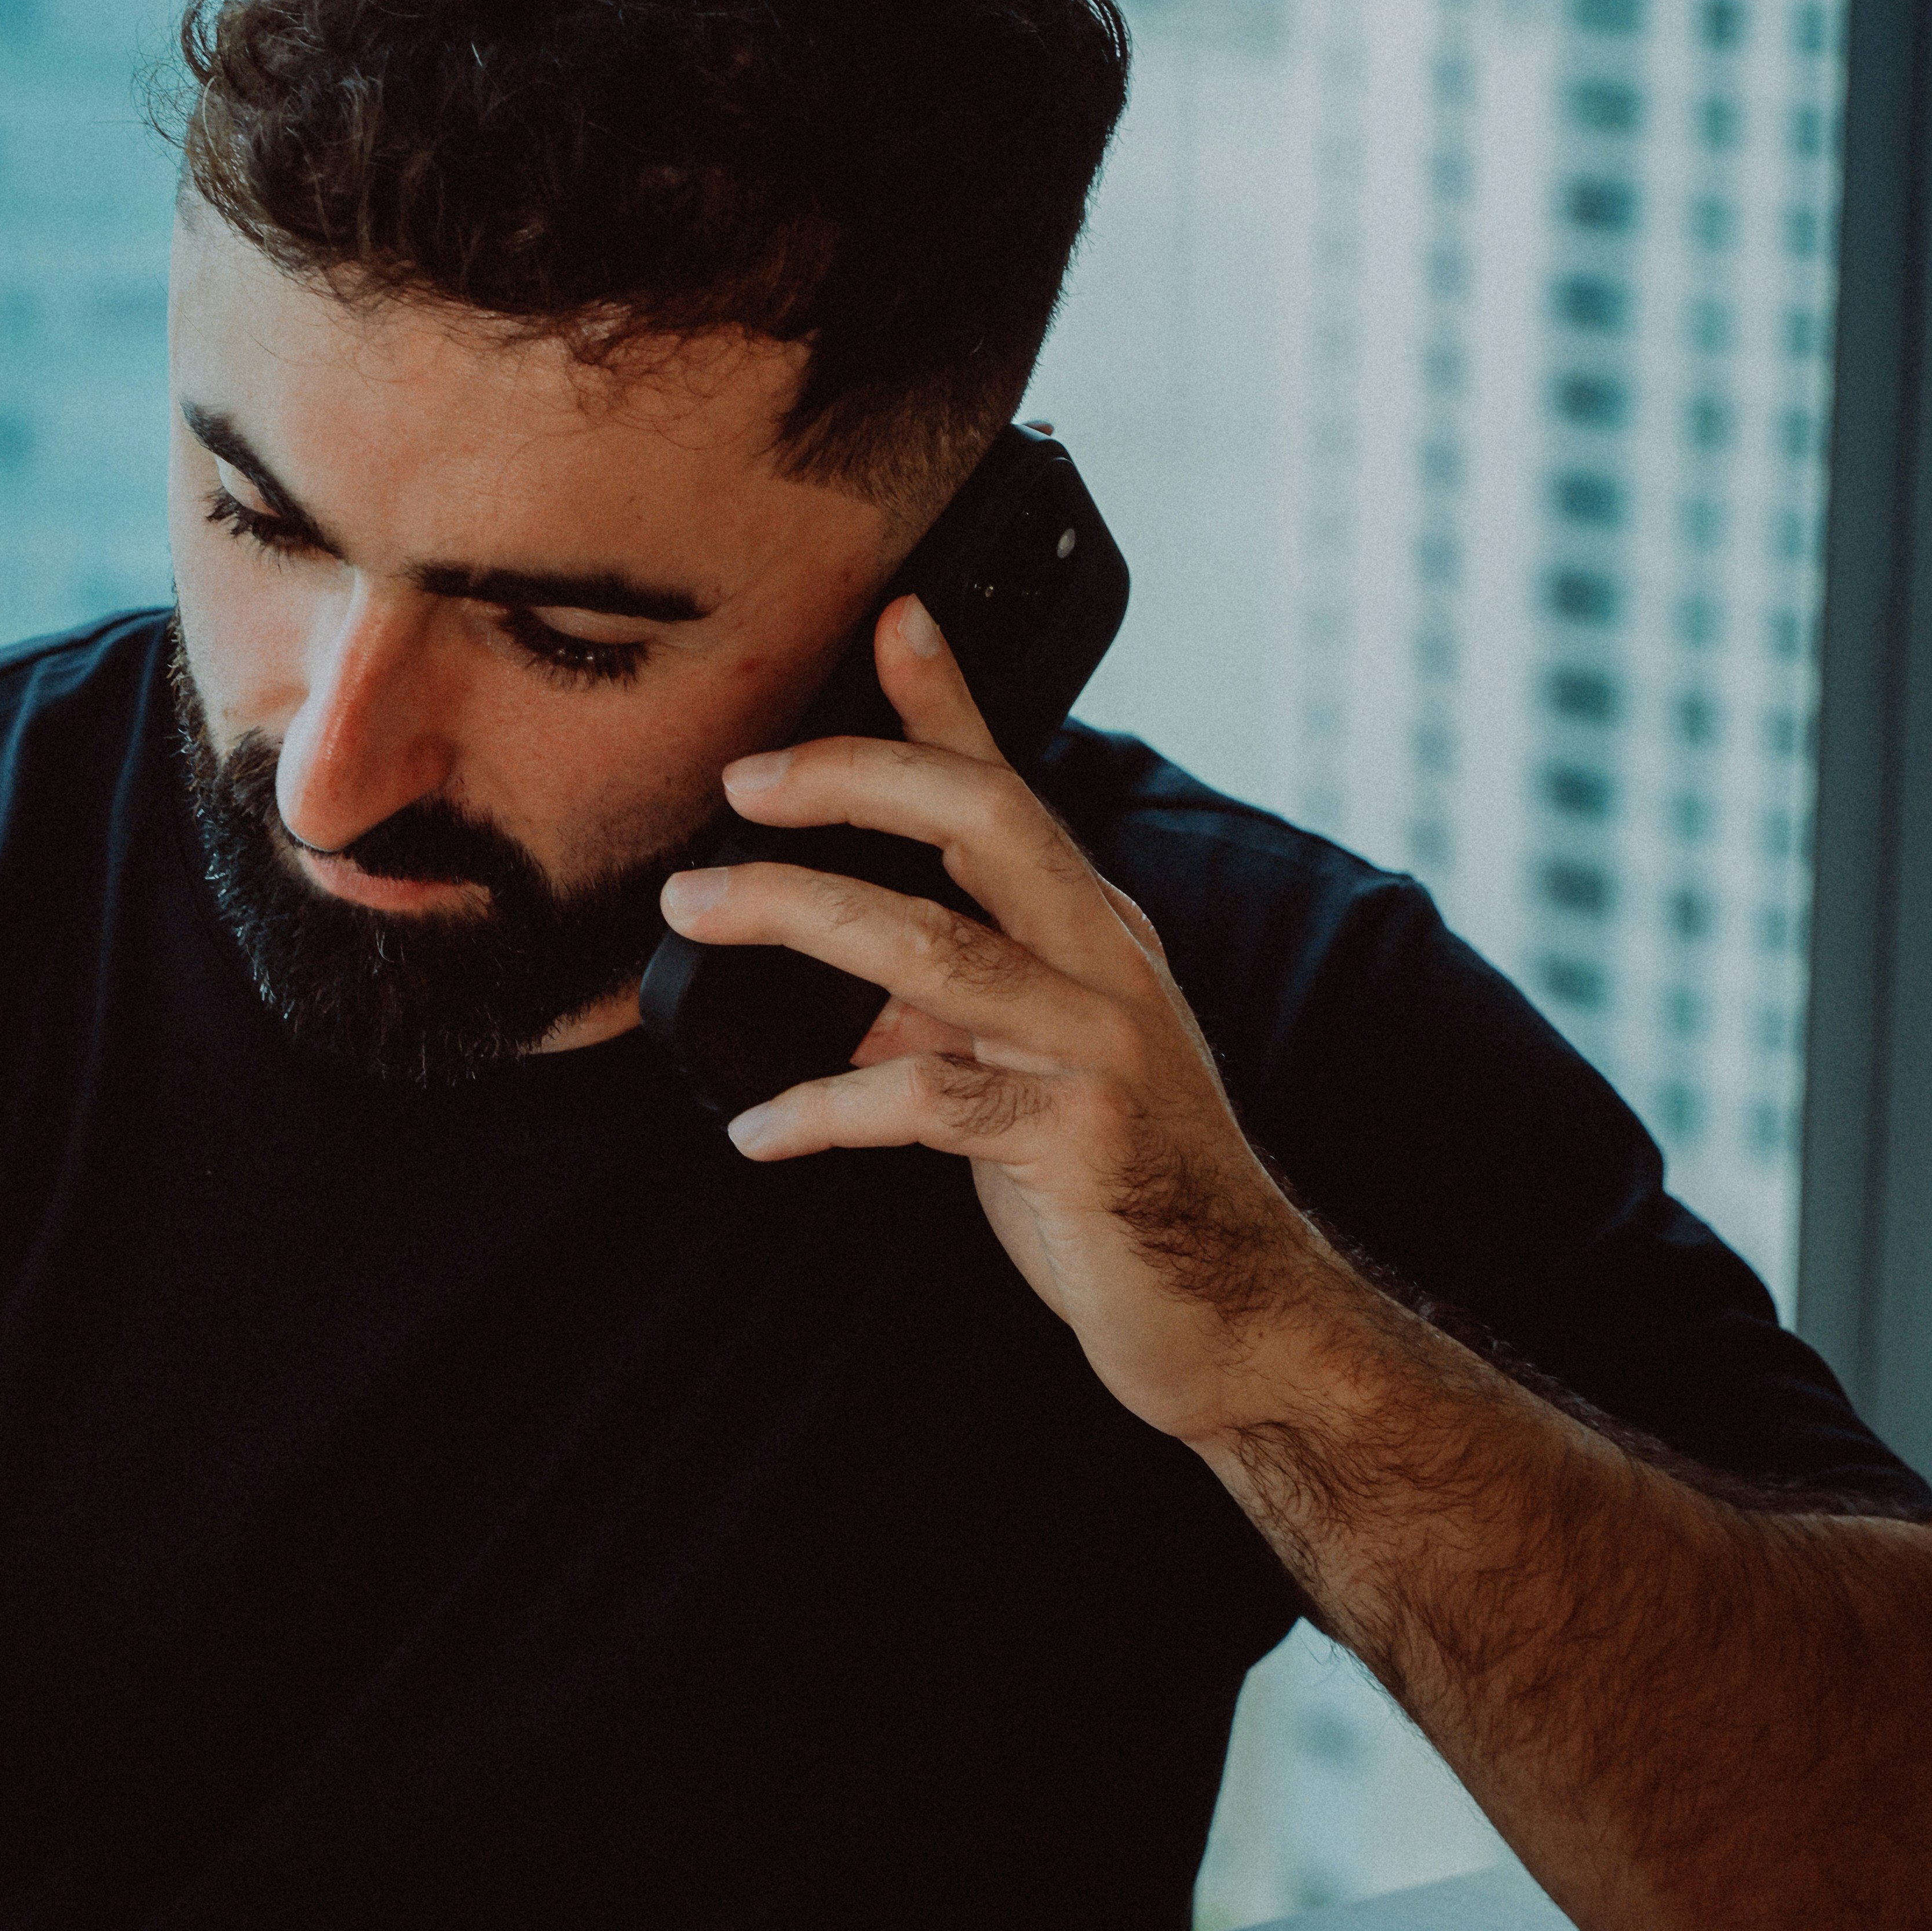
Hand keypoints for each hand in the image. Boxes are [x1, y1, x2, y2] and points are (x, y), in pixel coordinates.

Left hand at [655, 594, 1347, 1445]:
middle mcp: (1109, 966)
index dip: (949, 699)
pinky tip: (756, 1128)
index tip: (889, 614)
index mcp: (1096, 931)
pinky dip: (825, 1109)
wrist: (1236, 1316)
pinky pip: (927, 1101)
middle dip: (856, 780)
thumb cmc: (1120, 1185)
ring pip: (935, 948)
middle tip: (741, 781)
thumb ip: (946, 1010)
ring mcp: (1102, 1048)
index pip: (1010, 789)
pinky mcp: (1081, 1142)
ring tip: (695, 909)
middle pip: (988, 821)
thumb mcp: (1029, 1068)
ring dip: (799, 915)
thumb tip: (837, 981)